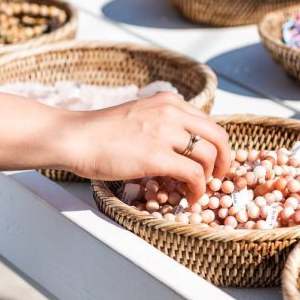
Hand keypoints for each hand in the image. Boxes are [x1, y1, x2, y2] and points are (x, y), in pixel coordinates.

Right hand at [66, 93, 230, 203]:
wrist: (75, 138)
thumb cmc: (98, 132)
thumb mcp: (138, 115)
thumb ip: (161, 122)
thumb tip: (178, 145)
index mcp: (168, 102)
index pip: (208, 122)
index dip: (216, 146)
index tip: (213, 162)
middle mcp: (171, 112)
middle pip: (218, 136)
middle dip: (224, 160)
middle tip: (217, 177)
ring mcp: (165, 133)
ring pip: (209, 156)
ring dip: (208, 178)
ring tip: (196, 191)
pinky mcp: (157, 156)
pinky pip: (193, 174)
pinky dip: (197, 189)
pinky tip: (188, 197)